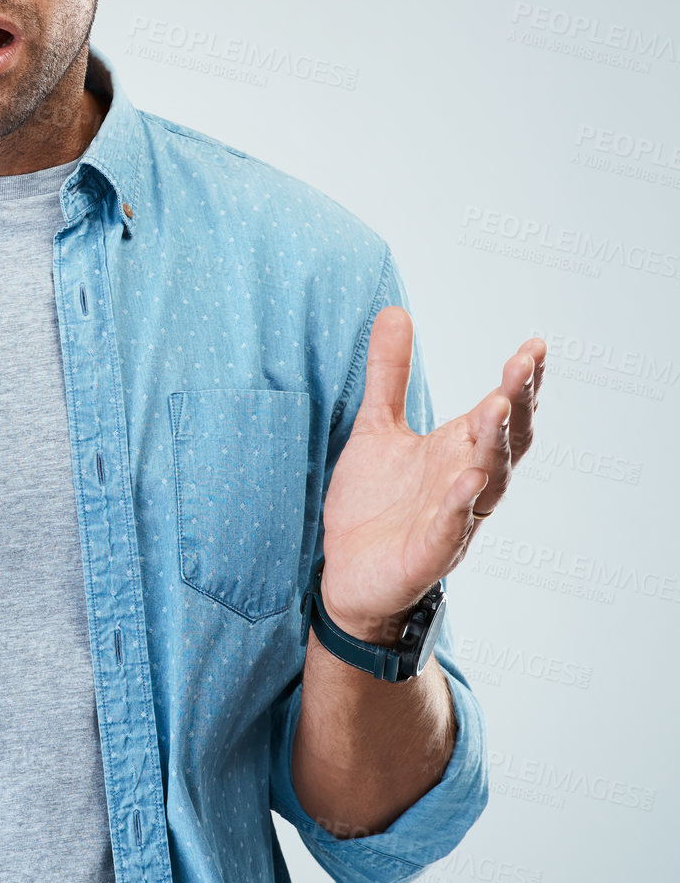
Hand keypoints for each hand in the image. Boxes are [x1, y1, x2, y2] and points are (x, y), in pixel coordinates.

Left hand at [319, 306, 544, 643]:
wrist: (347, 571)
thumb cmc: (373, 503)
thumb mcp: (376, 427)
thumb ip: (390, 376)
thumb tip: (395, 310)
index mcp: (457, 450)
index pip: (500, 412)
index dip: (519, 382)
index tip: (534, 346)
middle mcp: (465, 481)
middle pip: (505, 440)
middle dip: (517, 402)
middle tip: (523, 364)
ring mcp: (452, 518)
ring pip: (488, 481)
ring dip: (494, 444)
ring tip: (497, 405)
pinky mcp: (429, 552)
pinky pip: (451, 527)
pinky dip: (459, 504)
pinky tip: (466, 479)